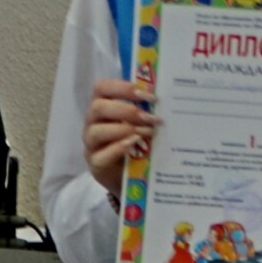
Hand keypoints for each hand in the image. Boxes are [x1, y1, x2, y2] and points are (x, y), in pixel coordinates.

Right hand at [83, 79, 159, 195]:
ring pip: (97, 131)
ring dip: (125, 129)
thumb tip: (169, 100)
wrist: (131, 174)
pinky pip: (101, 155)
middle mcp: (93, 122)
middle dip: (127, 110)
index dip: (122, 88)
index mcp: (103, 106)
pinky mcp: (95, 163)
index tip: (146, 95)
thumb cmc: (137, 141)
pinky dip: (118, 148)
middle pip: (98, 108)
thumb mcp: (142, 123)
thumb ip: (147, 110)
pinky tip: (135, 144)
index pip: (101, 88)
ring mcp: (92, 144)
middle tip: (151, 117)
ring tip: (149, 132)